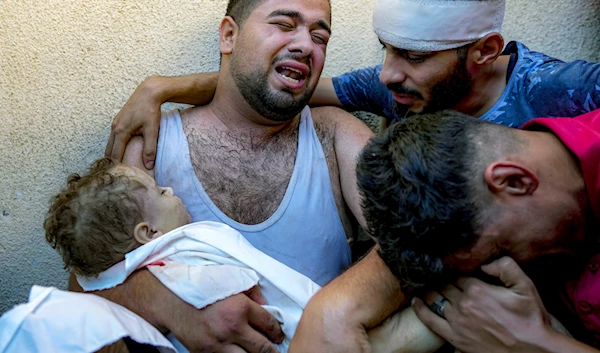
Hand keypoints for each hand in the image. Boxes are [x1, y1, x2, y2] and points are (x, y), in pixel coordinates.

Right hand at [105, 77, 162, 168]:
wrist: (148, 92)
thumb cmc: (150, 110)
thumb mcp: (152, 130)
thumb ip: (150, 148)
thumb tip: (149, 166)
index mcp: (121, 132)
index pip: (115, 155)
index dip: (116, 167)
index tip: (116, 178)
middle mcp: (114, 128)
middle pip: (109, 150)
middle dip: (111, 163)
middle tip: (114, 176)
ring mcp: (115, 123)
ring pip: (110, 144)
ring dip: (112, 155)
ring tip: (116, 168)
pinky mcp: (118, 120)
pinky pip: (113, 137)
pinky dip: (115, 146)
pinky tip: (120, 152)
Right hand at [167, 288, 283, 352]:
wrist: (172, 302)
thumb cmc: (203, 289)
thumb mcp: (231, 281)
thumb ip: (253, 291)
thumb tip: (268, 307)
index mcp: (240, 307)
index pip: (269, 324)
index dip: (278, 332)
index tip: (279, 336)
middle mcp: (231, 328)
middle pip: (263, 348)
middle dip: (273, 351)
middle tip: (275, 350)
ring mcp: (218, 344)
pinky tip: (241, 352)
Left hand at [412, 257, 552, 352]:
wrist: (533, 351)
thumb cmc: (530, 319)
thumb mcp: (525, 286)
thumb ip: (506, 267)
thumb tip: (485, 262)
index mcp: (478, 289)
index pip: (458, 274)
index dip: (454, 270)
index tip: (450, 266)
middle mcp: (464, 304)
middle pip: (445, 285)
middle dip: (441, 279)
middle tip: (435, 274)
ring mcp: (457, 321)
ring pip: (436, 299)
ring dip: (430, 291)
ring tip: (424, 285)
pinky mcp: (454, 337)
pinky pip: (430, 320)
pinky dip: (420, 310)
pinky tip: (416, 302)